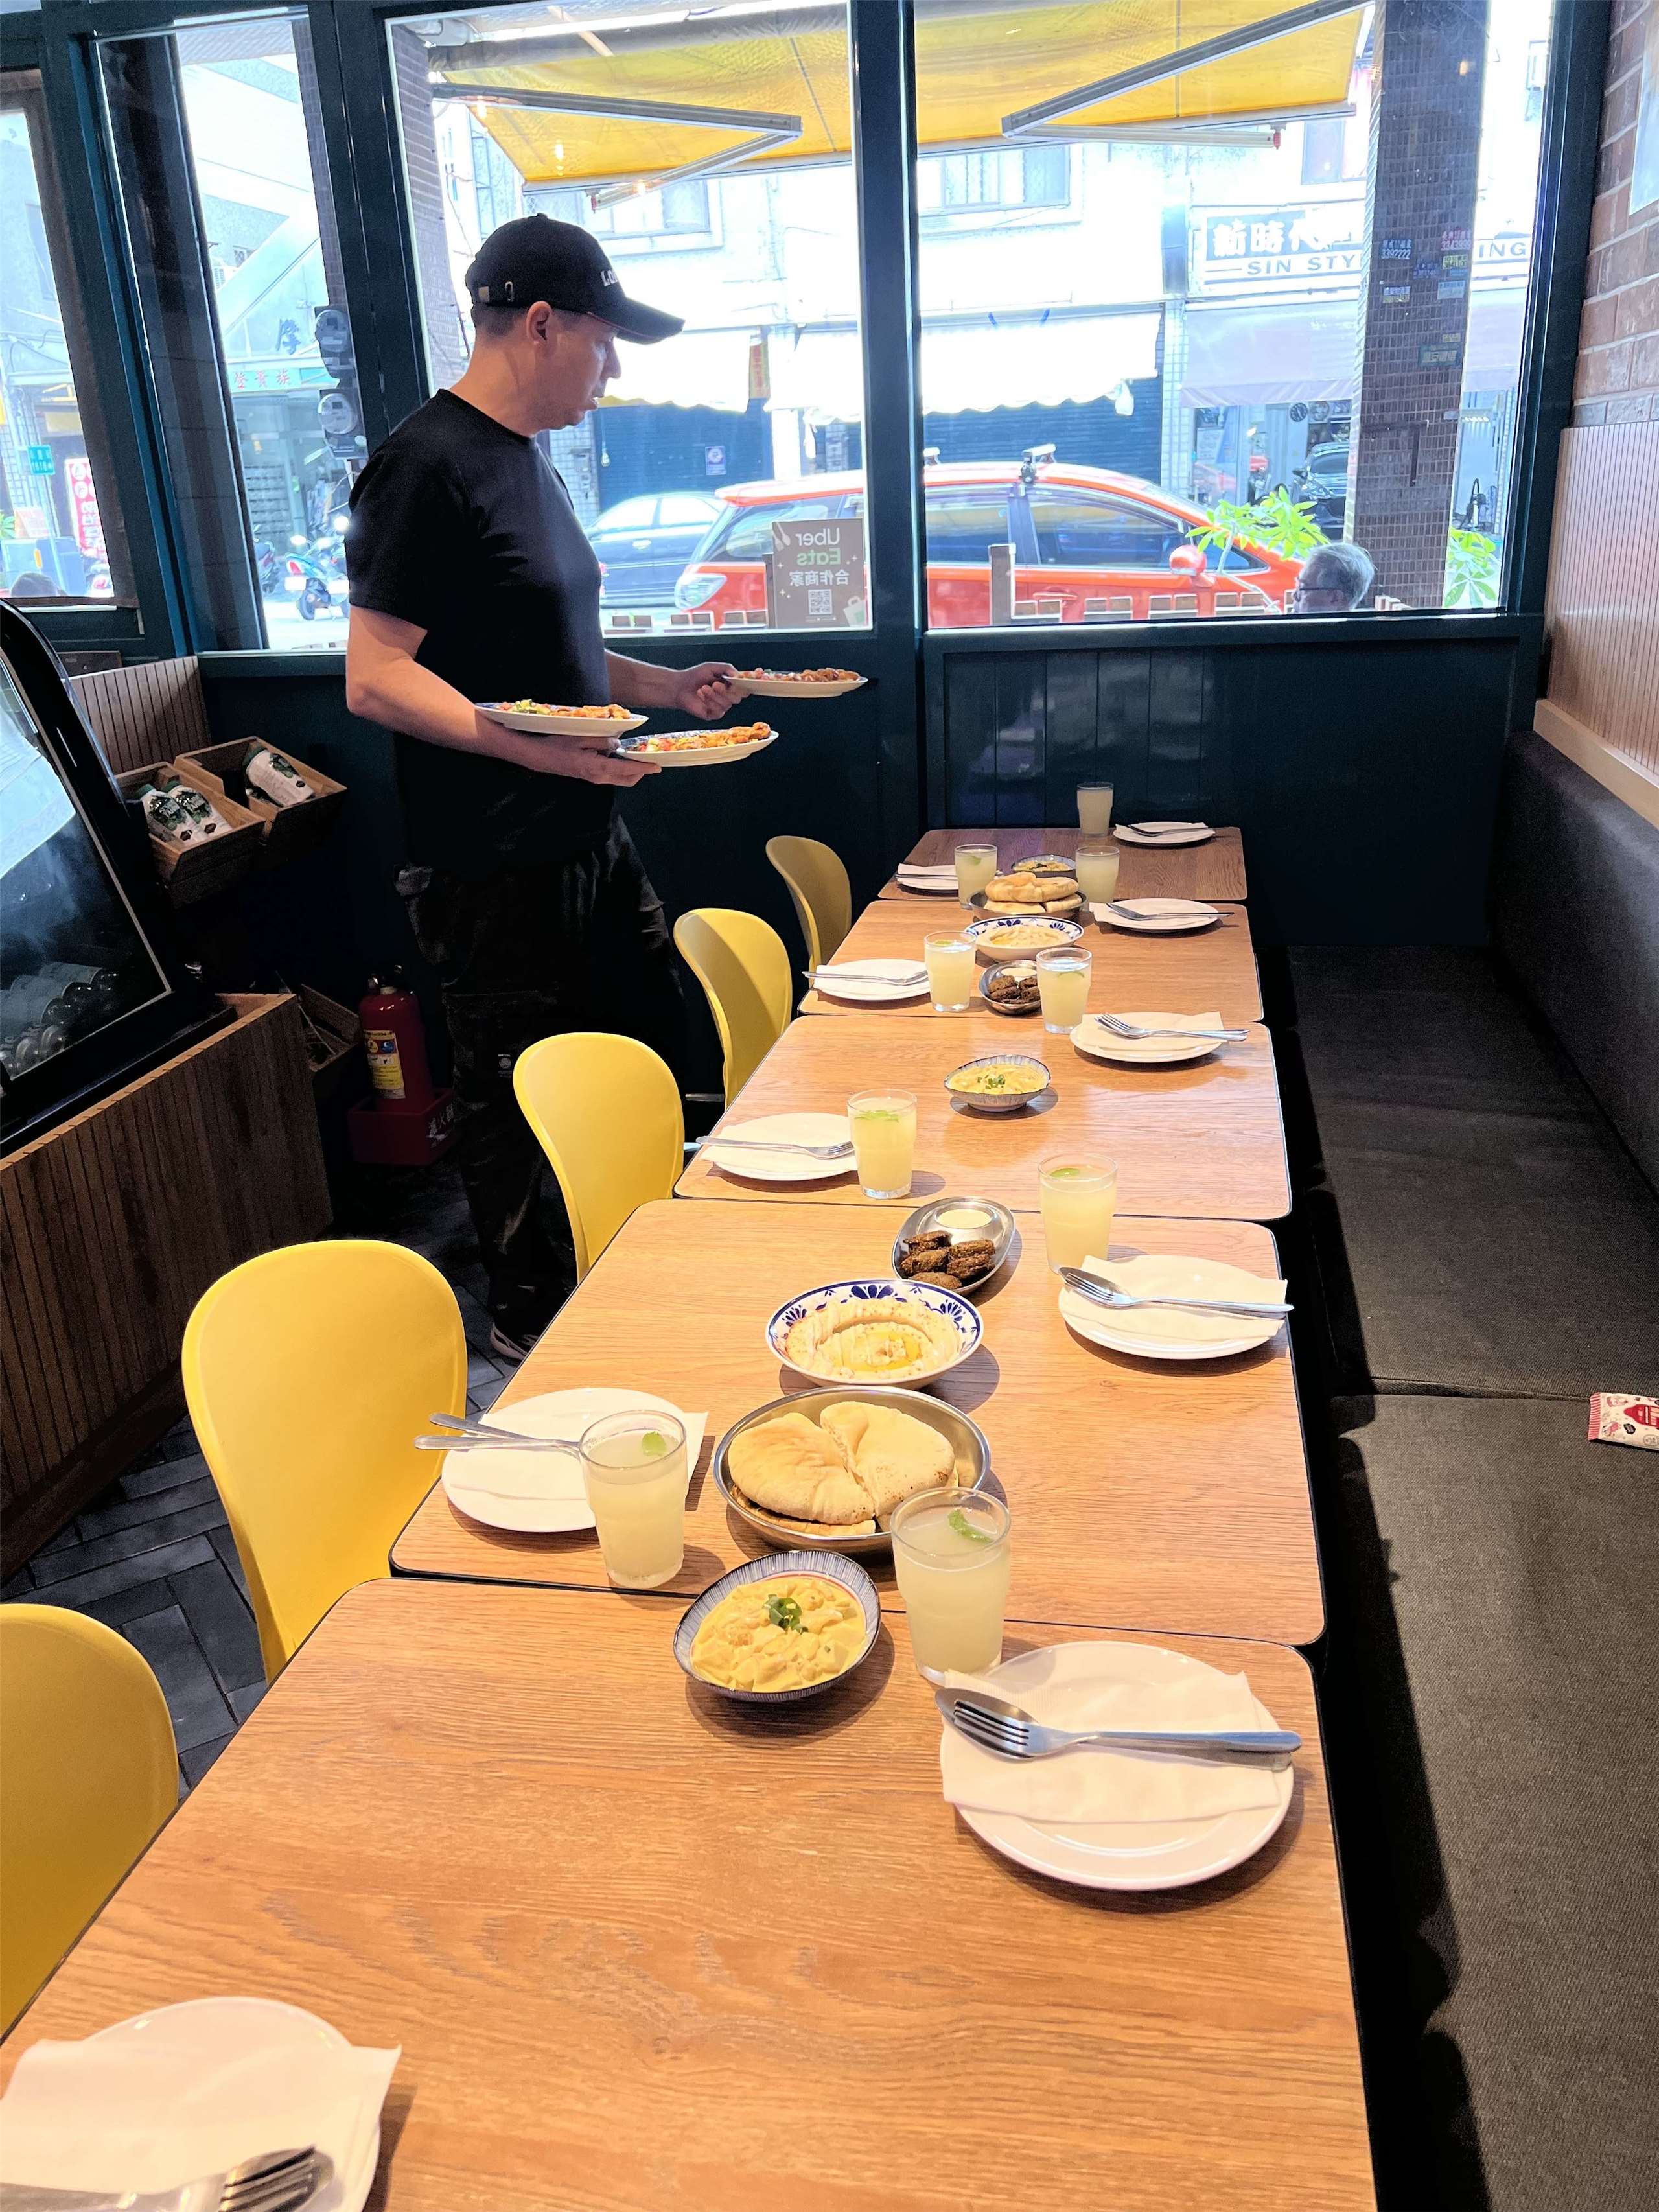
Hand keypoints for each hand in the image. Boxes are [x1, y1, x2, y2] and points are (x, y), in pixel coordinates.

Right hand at [503, 728, 659, 785]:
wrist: (540, 757)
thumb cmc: (558, 744)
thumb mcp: (581, 737)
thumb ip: (602, 740)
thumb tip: (618, 742)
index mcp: (597, 768)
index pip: (627, 769)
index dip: (644, 768)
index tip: (657, 766)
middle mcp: (598, 778)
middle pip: (628, 779)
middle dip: (642, 772)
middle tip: (651, 760)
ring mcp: (594, 779)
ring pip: (621, 778)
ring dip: (631, 770)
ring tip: (638, 756)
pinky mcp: (591, 777)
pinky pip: (611, 775)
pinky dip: (621, 768)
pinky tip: (620, 755)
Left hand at [673, 661, 740, 721]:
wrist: (680, 686)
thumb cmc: (695, 676)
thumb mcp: (711, 667)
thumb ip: (727, 668)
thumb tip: (738, 675)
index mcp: (730, 685)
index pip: (744, 689)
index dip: (744, 686)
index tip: (737, 681)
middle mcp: (727, 697)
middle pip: (737, 698)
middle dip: (726, 691)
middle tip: (714, 684)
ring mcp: (721, 707)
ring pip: (727, 704)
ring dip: (714, 695)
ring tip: (703, 688)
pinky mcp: (713, 714)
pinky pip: (718, 711)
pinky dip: (708, 701)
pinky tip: (700, 695)